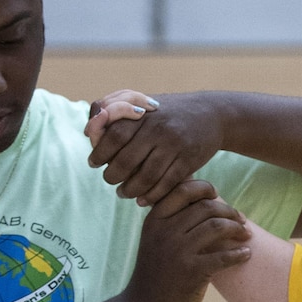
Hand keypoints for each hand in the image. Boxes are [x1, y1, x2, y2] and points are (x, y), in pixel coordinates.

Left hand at [86, 90, 224, 208]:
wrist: (211, 114)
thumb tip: (90, 130)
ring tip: (123, 193)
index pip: (114, 135)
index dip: (100, 152)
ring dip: (130, 190)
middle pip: (127, 159)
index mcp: (143, 113)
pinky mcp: (189, 160)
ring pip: (146, 176)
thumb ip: (114, 110)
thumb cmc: (167, 111)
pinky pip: (166, 184)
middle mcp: (158, 128)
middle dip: (113, 175)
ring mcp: (174, 145)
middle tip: (110, 180)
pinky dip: (152, 196)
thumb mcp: (142, 102)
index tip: (94, 163)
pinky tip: (143, 200)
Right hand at [124, 179, 251, 301]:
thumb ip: (172, 220)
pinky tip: (246, 254)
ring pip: (216, 227)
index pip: (183, 189)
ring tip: (246, 235)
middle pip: (205, 207)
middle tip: (241, 220)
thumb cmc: (157, 272)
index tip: (218, 196)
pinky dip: (239, 254)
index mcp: (155, 219)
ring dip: (237, 229)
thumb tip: (204, 200)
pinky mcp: (192, 272)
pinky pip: (223, 256)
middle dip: (229, 211)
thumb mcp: (155, 239)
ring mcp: (178, 252)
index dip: (205, 188)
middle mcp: (165, 231)